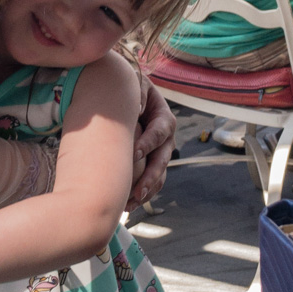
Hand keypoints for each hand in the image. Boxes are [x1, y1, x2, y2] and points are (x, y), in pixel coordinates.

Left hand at [126, 76, 175, 211]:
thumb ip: (138, 93)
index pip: (159, 132)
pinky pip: (150, 184)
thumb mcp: (136, 85)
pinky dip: (140, 195)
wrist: (129, 99)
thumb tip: (137, 108)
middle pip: (162, 160)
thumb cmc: (131, 91)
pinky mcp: (151, 165)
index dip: (148, 143)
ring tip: (131, 203)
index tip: (135, 154)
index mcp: (164, 118)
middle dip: (150, 177)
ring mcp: (159, 154)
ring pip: (159, 176)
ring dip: (146, 191)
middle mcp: (166, 140)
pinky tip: (126, 206)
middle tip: (137, 191)